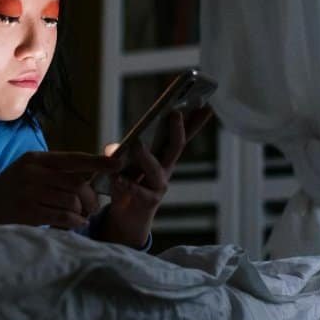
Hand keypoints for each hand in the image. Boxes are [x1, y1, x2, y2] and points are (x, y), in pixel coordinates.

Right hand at [0, 151, 121, 228]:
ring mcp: (28, 192)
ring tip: (82, 217)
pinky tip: (74, 223)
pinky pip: (61, 216)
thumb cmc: (8, 194)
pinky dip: (73, 221)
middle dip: (91, 198)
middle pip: (76, 182)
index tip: (119, 163)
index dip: (98, 161)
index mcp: (35, 159)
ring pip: (71, 200)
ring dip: (82, 212)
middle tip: (94, 208)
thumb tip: (90, 175)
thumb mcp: (27, 174)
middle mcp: (32, 172)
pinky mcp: (27, 212)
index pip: (73, 158)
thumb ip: (53, 173)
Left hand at [99, 106, 212, 247]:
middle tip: (175, 113)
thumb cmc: (128, 182)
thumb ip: (121, 151)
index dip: (195, 120)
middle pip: (176, 147)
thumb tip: (113, 148)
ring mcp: (160, 185)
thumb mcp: (124, 162)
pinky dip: (126, 184)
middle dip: (177, 130)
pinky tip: (116, 178)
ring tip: (137, 143)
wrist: (128, 217)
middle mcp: (166, 168)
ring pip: (156, 169)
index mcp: (164, 155)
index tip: (206, 103)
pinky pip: (138, 191)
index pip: (182, 135)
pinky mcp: (149, 201)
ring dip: (146, 156)